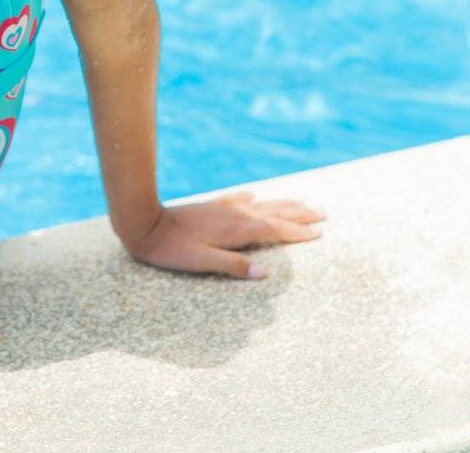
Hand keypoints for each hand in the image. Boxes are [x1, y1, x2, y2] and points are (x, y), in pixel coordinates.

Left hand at [122, 188, 325, 279]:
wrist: (146, 224)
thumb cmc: (174, 249)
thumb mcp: (203, 262)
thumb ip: (234, 266)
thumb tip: (265, 274)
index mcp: (236, 230)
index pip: (275, 229)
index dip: (298, 232)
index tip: (319, 232)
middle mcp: (235, 215)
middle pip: (274, 213)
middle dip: (299, 214)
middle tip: (322, 213)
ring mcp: (223, 209)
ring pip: (260, 205)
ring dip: (282, 204)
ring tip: (301, 203)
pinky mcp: (211, 206)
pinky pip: (237, 199)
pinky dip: (250, 197)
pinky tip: (255, 194)